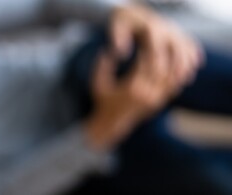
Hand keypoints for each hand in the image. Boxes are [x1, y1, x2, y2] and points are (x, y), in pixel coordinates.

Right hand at [84, 4, 201, 151]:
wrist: (112, 123)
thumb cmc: (103, 101)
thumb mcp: (97, 83)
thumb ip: (102, 67)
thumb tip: (108, 51)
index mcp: (132, 89)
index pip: (145, 64)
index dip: (146, 50)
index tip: (144, 40)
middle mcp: (147, 94)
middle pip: (162, 69)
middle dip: (161, 55)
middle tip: (159, 43)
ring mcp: (156, 99)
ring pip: (172, 78)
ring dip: (172, 63)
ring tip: (167, 50)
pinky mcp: (160, 102)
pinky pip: (174, 85)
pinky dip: (176, 74)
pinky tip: (171, 63)